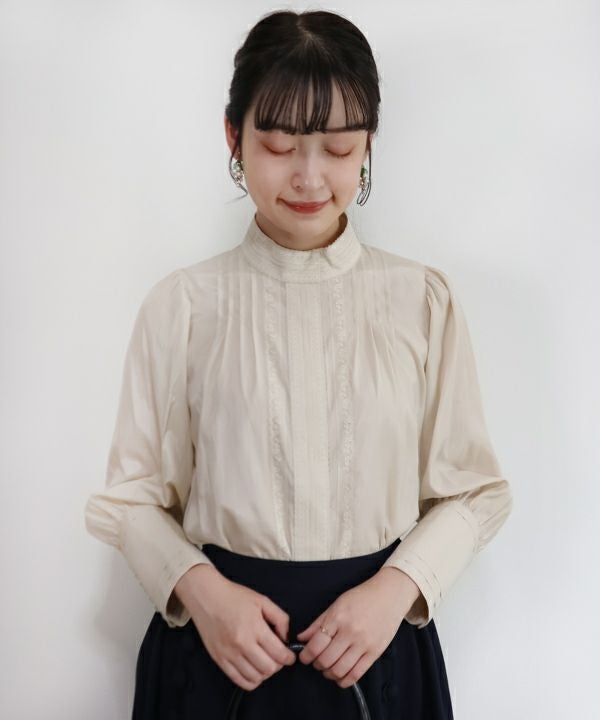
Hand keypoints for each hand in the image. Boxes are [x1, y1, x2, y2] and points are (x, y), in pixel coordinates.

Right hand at [174, 564, 296, 690]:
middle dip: (278, 665)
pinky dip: (251, 681)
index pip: (279, 654)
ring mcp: (229, 654)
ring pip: (255, 678)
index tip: (290, 656)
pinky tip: (254, 671)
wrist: (207, 597)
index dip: (289, 657)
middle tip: (278, 657)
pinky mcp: (219, 659)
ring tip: (265, 662)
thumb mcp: (262, 601)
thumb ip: (280, 618)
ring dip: (265, 673)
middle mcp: (242, 644)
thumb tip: (286, 637)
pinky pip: (238, 680)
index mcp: (255, 628)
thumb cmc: (234, 597)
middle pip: (269, 669)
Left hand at [296, 567, 421, 688]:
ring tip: (327, 669)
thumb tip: (301, 638)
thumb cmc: (361, 597)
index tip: (304, 657)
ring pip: (340, 670)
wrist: (388, 595)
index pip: (316, 645)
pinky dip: (344, 680)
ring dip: (329, 674)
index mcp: (338, 617)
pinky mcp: (375, 652)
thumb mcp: (336, 604)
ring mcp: (363, 643)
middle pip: (326, 660)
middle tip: (316, 662)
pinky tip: (340, 677)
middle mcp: (350, 631)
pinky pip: (357, 674)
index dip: (306, 655)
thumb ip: (318, 622)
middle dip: (316, 665)